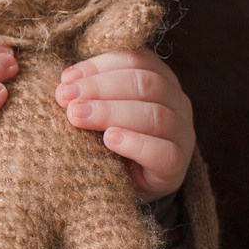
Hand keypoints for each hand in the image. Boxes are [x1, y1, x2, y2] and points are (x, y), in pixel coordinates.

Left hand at [56, 49, 194, 199]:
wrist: (123, 187)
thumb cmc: (109, 142)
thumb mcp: (98, 112)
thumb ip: (87, 94)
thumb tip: (66, 83)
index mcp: (160, 80)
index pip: (136, 61)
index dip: (100, 66)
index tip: (67, 79)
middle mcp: (177, 103)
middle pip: (146, 84)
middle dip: (100, 88)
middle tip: (67, 99)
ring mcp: (182, 134)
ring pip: (155, 115)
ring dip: (111, 112)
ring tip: (77, 116)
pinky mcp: (177, 167)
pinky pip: (163, 152)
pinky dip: (135, 143)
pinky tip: (110, 139)